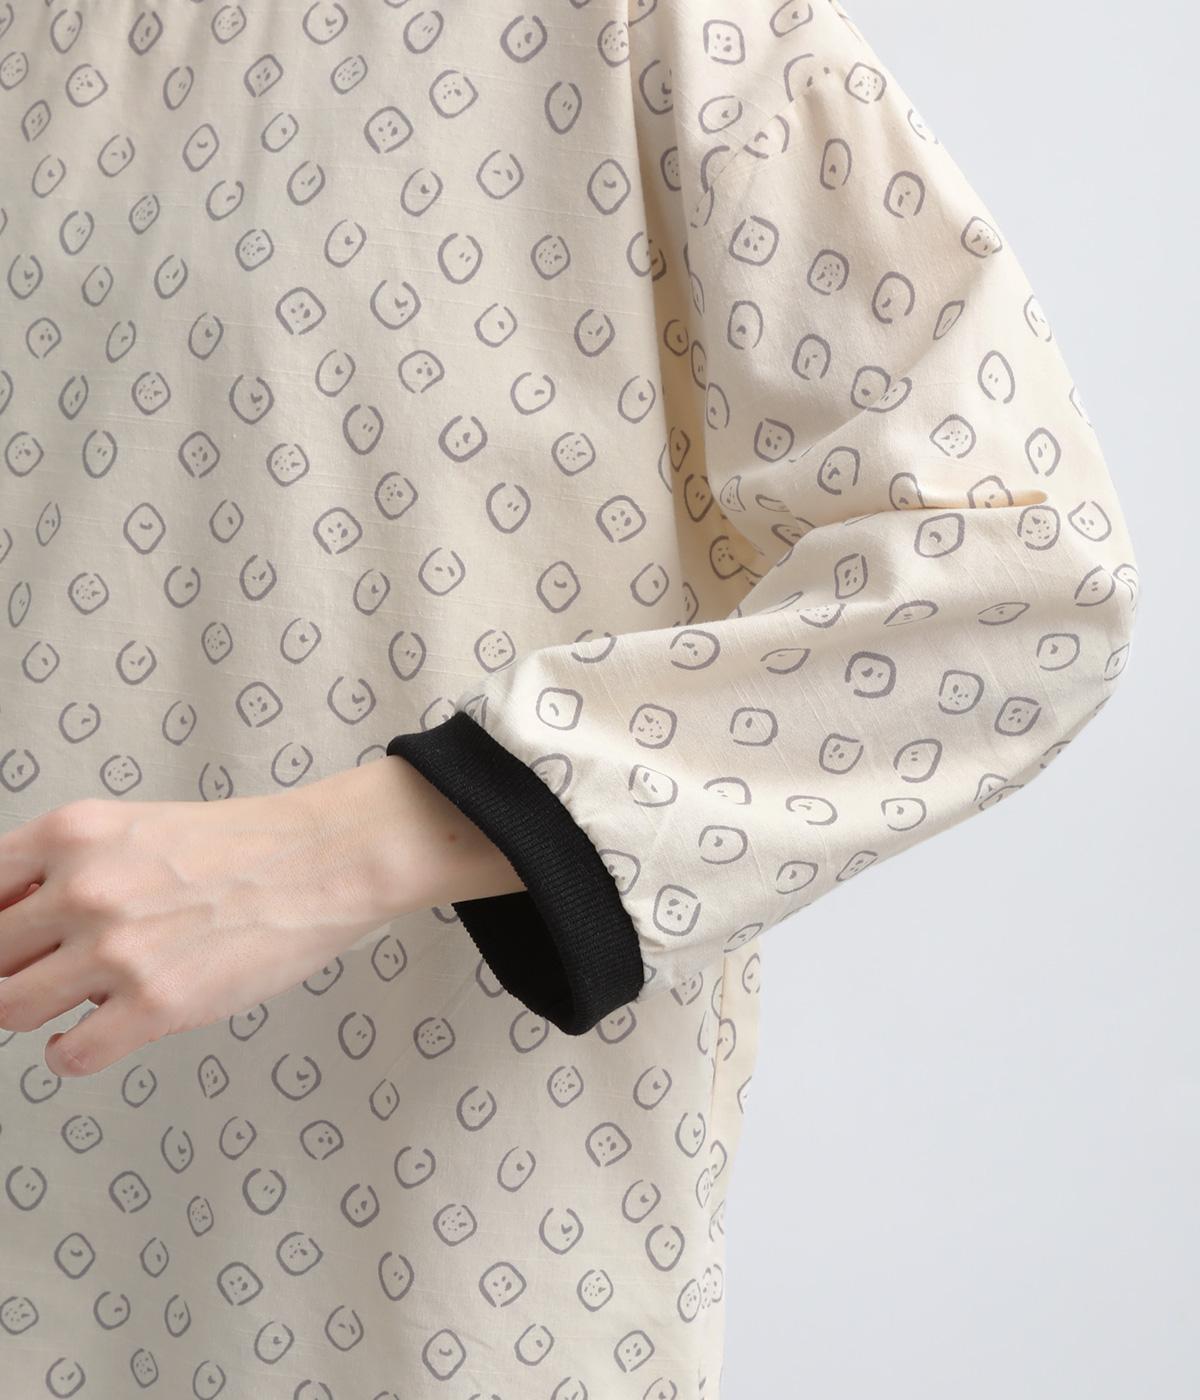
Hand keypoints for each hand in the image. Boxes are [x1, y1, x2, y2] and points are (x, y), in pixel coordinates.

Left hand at [0, 757, 523, 1078]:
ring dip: (39, 1010)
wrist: (321, 863)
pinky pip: (67, 1056)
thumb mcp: (132, 828)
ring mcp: (117, 950)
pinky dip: (74, 1052)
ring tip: (80, 999)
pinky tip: (102, 1031)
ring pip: (11, 1008)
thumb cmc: (240, 847)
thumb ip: (65, 867)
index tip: (12, 944)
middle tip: (54, 968)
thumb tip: (12, 923)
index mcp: (72, 834)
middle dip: (14, 968)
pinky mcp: (155, 1005)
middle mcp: (83, 888)